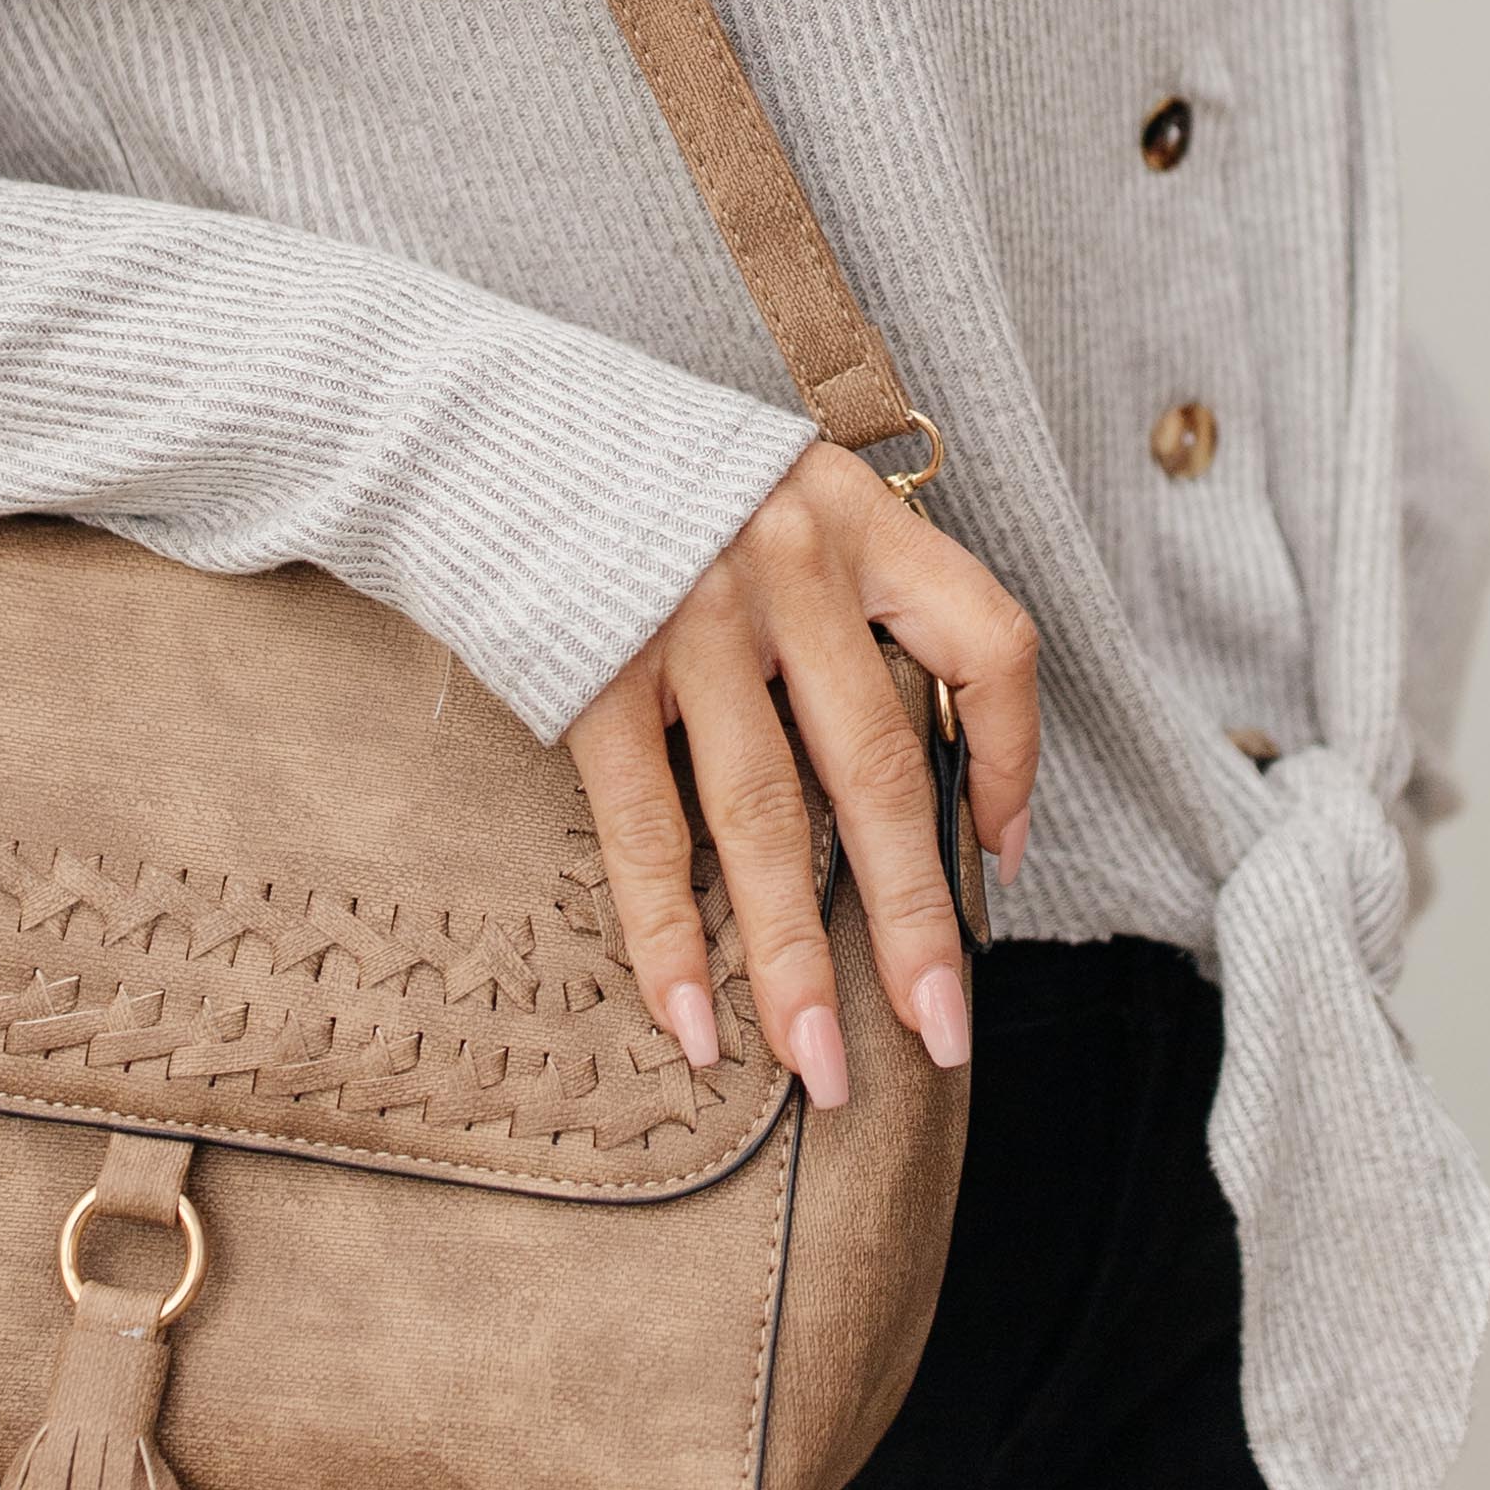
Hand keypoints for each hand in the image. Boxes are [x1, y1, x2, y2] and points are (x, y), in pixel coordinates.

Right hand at [565, 445, 1039, 1106]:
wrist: (476, 421)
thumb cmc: (644, 479)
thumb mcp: (776, 499)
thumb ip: (844, 604)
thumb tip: (913, 773)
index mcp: (858, 517)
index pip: (988, 646)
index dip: (1013, 760)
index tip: (999, 856)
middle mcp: (789, 564)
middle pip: (879, 771)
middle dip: (914, 925)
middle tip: (940, 1035)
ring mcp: (690, 620)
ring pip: (766, 821)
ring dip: (793, 964)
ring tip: (819, 1069)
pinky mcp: (596, 673)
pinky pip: (647, 830)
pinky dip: (670, 938)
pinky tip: (693, 1023)